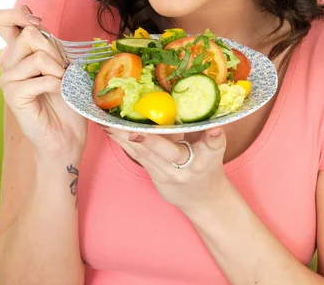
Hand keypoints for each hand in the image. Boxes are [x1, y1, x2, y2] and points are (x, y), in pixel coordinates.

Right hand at [0, 5, 87, 158]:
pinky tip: (56, 94)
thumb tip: (28, 12)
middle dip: (55, 51)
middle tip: (60, 70)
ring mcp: (8, 79)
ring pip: (38, 56)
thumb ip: (45, 39)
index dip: (18, 15)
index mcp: (18, 51)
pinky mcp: (12, 95)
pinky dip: (57, 85)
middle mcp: (9, 63)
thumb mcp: (60, 61)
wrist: (66, 134)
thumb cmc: (66, 98)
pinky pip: (42, 79)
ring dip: (59, 70)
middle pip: (30, 34)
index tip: (37, 23)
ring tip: (60, 84)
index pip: (1, 19)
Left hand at [103, 126, 228, 214]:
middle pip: (162, 150)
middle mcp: (183, 168)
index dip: (187, 136)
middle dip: (142, 137)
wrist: (203, 200)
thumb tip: (214, 124)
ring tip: (107, 122)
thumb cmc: (209, 169)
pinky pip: (138, 156)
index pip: (193, 147)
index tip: (170, 129)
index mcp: (202, 159)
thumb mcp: (215, 152)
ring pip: (144, 153)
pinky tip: (111, 131)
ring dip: (124, 137)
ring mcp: (166, 174)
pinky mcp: (154, 175)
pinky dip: (124, 143)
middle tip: (122, 123)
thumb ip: (212, 138)